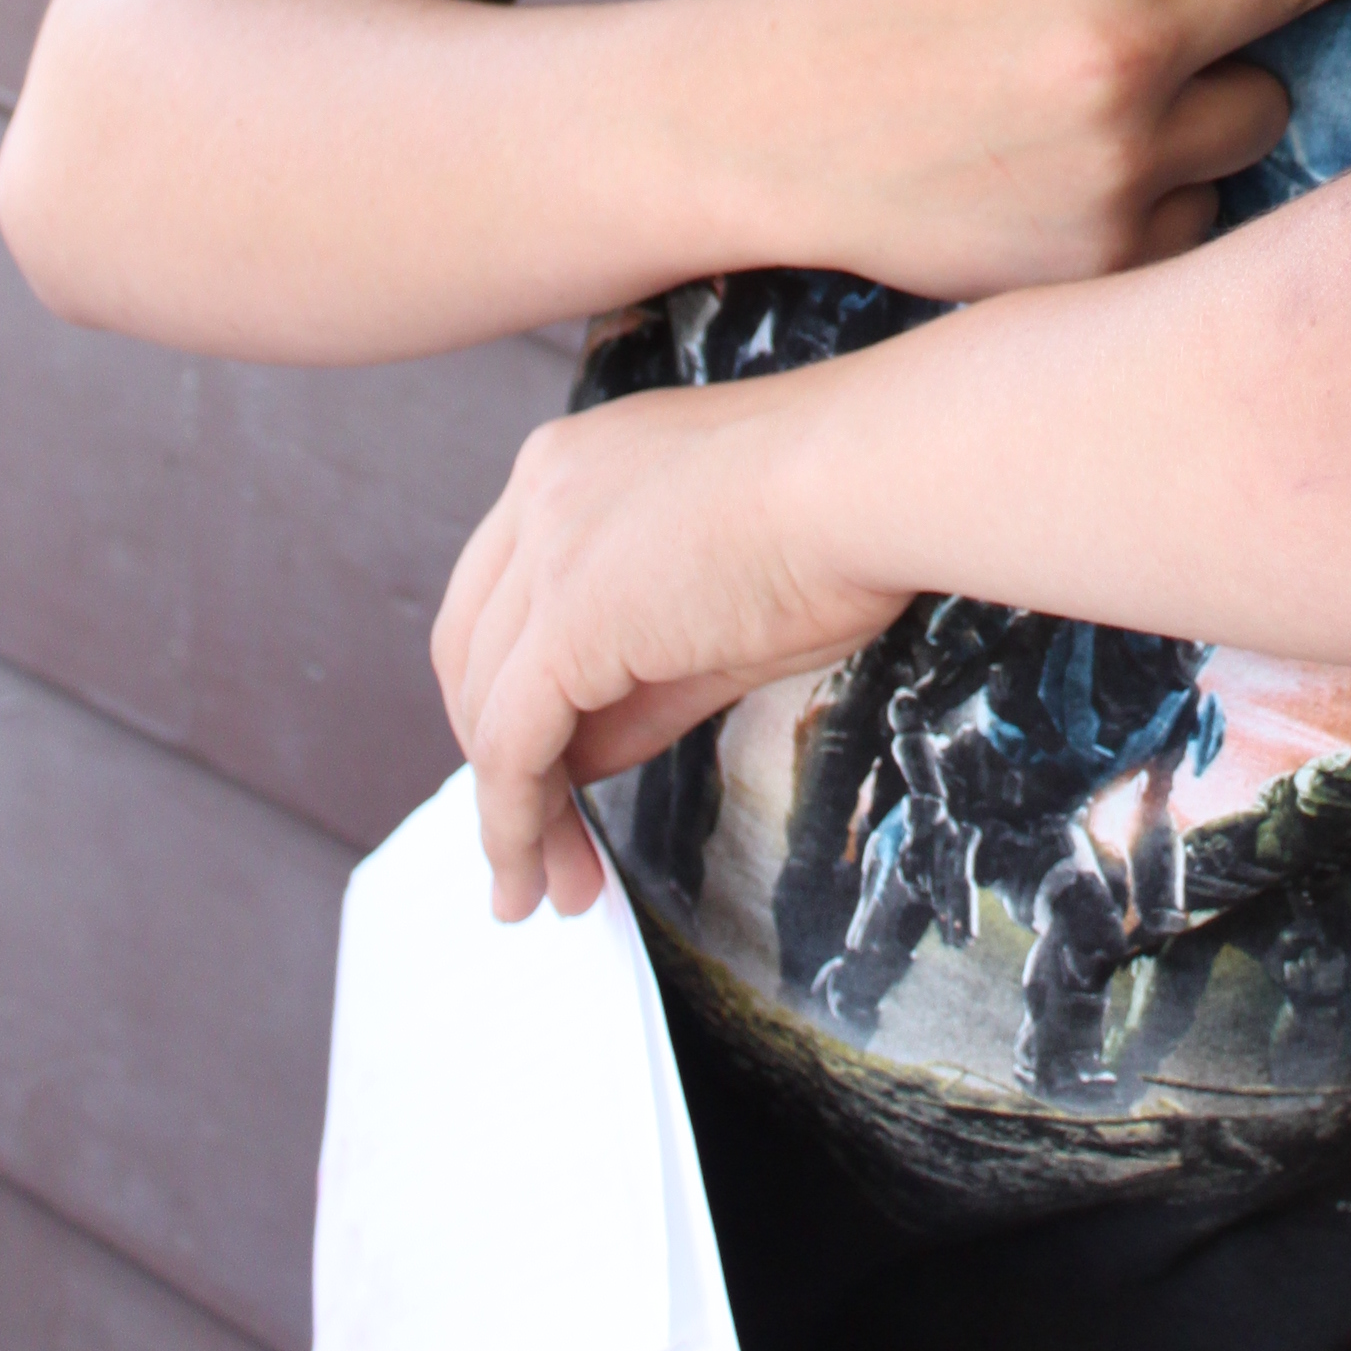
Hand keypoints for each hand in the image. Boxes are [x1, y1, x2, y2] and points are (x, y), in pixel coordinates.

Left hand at [433, 379, 910, 919]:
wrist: (877, 477)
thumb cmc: (840, 521)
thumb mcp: (716, 611)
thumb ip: (637, 681)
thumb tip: (580, 762)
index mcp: (575, 463)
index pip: (502, 597)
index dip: (512, 697)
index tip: (545, 773)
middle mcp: (541, 488)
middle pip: (472, 653)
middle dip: (499, 762)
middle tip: (539, 851)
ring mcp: (545, 548)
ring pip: (485, 709)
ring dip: (509, 814)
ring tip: (547, 888)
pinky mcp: (565, 620)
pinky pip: (511, 747)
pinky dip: (514, 823)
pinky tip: (538, 874)